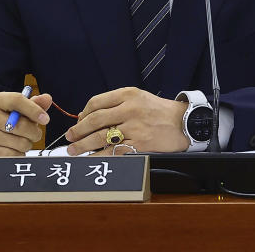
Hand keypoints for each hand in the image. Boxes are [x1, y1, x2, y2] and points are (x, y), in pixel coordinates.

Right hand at [0, 91, 52, 156]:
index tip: (45, 118)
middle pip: (22, 125)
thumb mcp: (18, 110)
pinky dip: (19, 154)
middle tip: (32, 133)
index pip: (17, 100)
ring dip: (27, 144)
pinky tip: (12, 149)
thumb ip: (34, 104)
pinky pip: (15, 155)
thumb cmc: (7, 121)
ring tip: (19, 140)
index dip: (34, 109)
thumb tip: (47, 99)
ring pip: (22, 143)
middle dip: (34, 132)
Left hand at [66, 87, 188, 154]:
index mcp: (127, 94)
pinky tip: (92, 159)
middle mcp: (129, 108)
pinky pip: (114, 151)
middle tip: (69, 138)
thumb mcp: (138, 98)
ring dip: (84, 145)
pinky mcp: (140, 144)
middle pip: (95, 120)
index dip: (83, 114)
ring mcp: (134, 127)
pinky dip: (100, 156)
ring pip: (101, 137)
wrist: (185, 122)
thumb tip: (86, 116)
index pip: (96, 102)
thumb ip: (114, 104)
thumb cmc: (160, 111)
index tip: (77, 122)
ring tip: (74, 151)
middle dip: (78, 131)